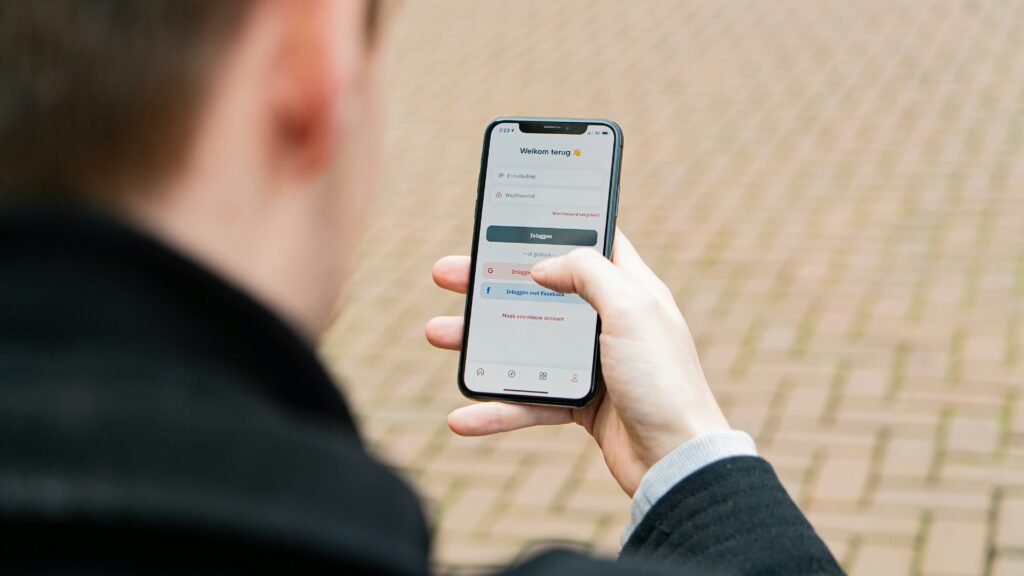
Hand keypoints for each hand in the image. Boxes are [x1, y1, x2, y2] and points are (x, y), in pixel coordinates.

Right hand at [425, 230, 728, 495]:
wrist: (679, 461)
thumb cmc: (664, 380)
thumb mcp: (632, 309)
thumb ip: (589, 273)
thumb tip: (543, 265)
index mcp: (629, 289)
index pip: (589, 243)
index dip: (550, 229)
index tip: (511, 219)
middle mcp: (609, 321)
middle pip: (539, 292)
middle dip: (490, 283)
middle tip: (449, 274)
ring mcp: (593, 364)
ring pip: (524, 344)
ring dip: (479, 341)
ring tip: (436, 334)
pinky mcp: (581, 405)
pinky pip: (529, 401)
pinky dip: (496, 409)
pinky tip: (461, 416)